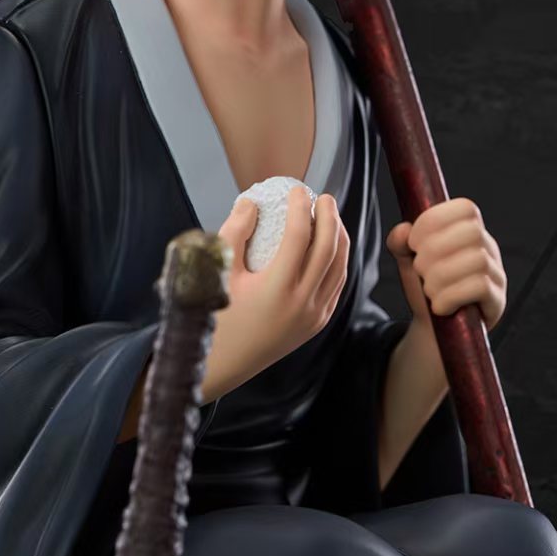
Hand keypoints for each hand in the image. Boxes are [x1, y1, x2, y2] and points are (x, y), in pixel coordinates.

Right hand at [205, 184, 349, 397]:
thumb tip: (251, 203)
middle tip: (323, 198)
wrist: (226, 365)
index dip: (301, 208)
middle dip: (330, 217)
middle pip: (328, 249)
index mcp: (277, 289)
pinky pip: (336, 286)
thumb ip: (234, 234)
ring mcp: (314, 315)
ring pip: (340, 267)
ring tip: (331, 217)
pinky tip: (331, 248)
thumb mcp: (219, 274)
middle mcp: (302, 303)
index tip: (297, 190)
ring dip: (340, 238)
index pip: (299, 237)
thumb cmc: (216, 318)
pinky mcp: (317, 323)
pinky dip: (338, 261)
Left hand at [386, 197, 506, 332]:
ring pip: (477, 260)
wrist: (434, 330)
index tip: (413, 242)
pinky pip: (481, 287)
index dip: (436, 219)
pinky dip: (452, 296)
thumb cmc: (426, 288)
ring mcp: (496, 274)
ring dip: (441, 276)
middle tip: (420, 269)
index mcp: (469, 231)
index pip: (466, 208)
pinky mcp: (497, 301)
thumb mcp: (408, 262)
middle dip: (436, 250)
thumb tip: (403, 230)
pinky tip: (440, 305)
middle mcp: (488, 249)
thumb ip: (401, 243)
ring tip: (429, 289)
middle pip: (472, 232)